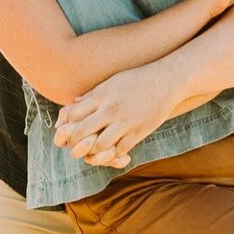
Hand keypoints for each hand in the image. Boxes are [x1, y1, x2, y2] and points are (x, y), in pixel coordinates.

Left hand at [55, 65, 181, 169]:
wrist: (166, 81)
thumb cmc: (137, 79)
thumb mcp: (112, 82)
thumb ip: (92, 94)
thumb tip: (73, 103)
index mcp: (101, 96)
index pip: (73, 115)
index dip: (67, 125)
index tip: (70, 130)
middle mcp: (110, 110)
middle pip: (82, 132)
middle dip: (75, 142)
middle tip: (76, 145)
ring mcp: (125, 122)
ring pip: (100, 146)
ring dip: (94, 151)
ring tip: (95, 149)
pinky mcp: (139, 132)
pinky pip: (120, 150)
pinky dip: (114, 153)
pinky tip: (113, 149)